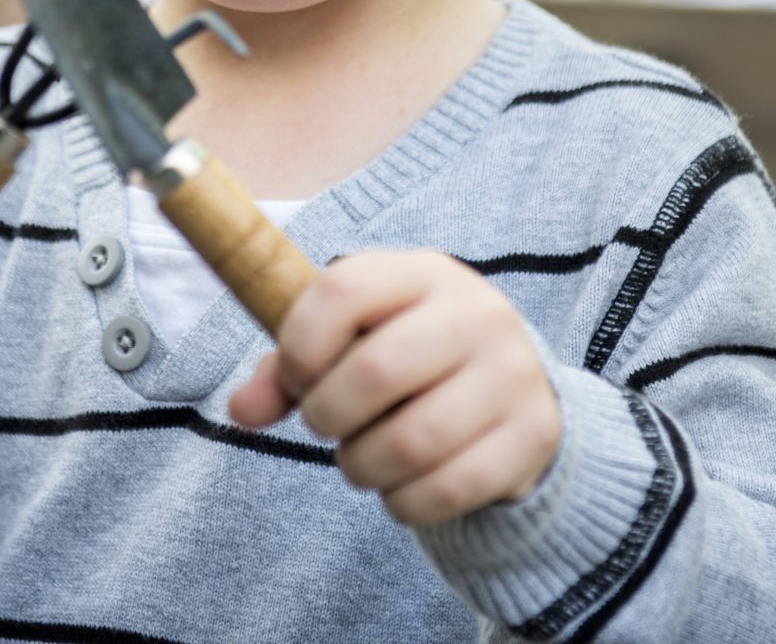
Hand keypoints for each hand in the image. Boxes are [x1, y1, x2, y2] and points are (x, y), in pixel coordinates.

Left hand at [227, 251, 560, 526]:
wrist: (517, 393)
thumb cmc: (411, 361)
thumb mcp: (355, 342)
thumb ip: (289, 370)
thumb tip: (242, 409)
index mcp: (423, 274)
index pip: (343, 289)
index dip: (299, 344)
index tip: (297, 378)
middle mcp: (476, 313)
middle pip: (376, 371)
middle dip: (328, 415)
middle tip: (327, 426)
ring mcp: (513, 373)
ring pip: (411, 441)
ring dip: (362, 466)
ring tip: (361, 458)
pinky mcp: (534, 434)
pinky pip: (447, 489)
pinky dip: (404, 503)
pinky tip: (401, 486)